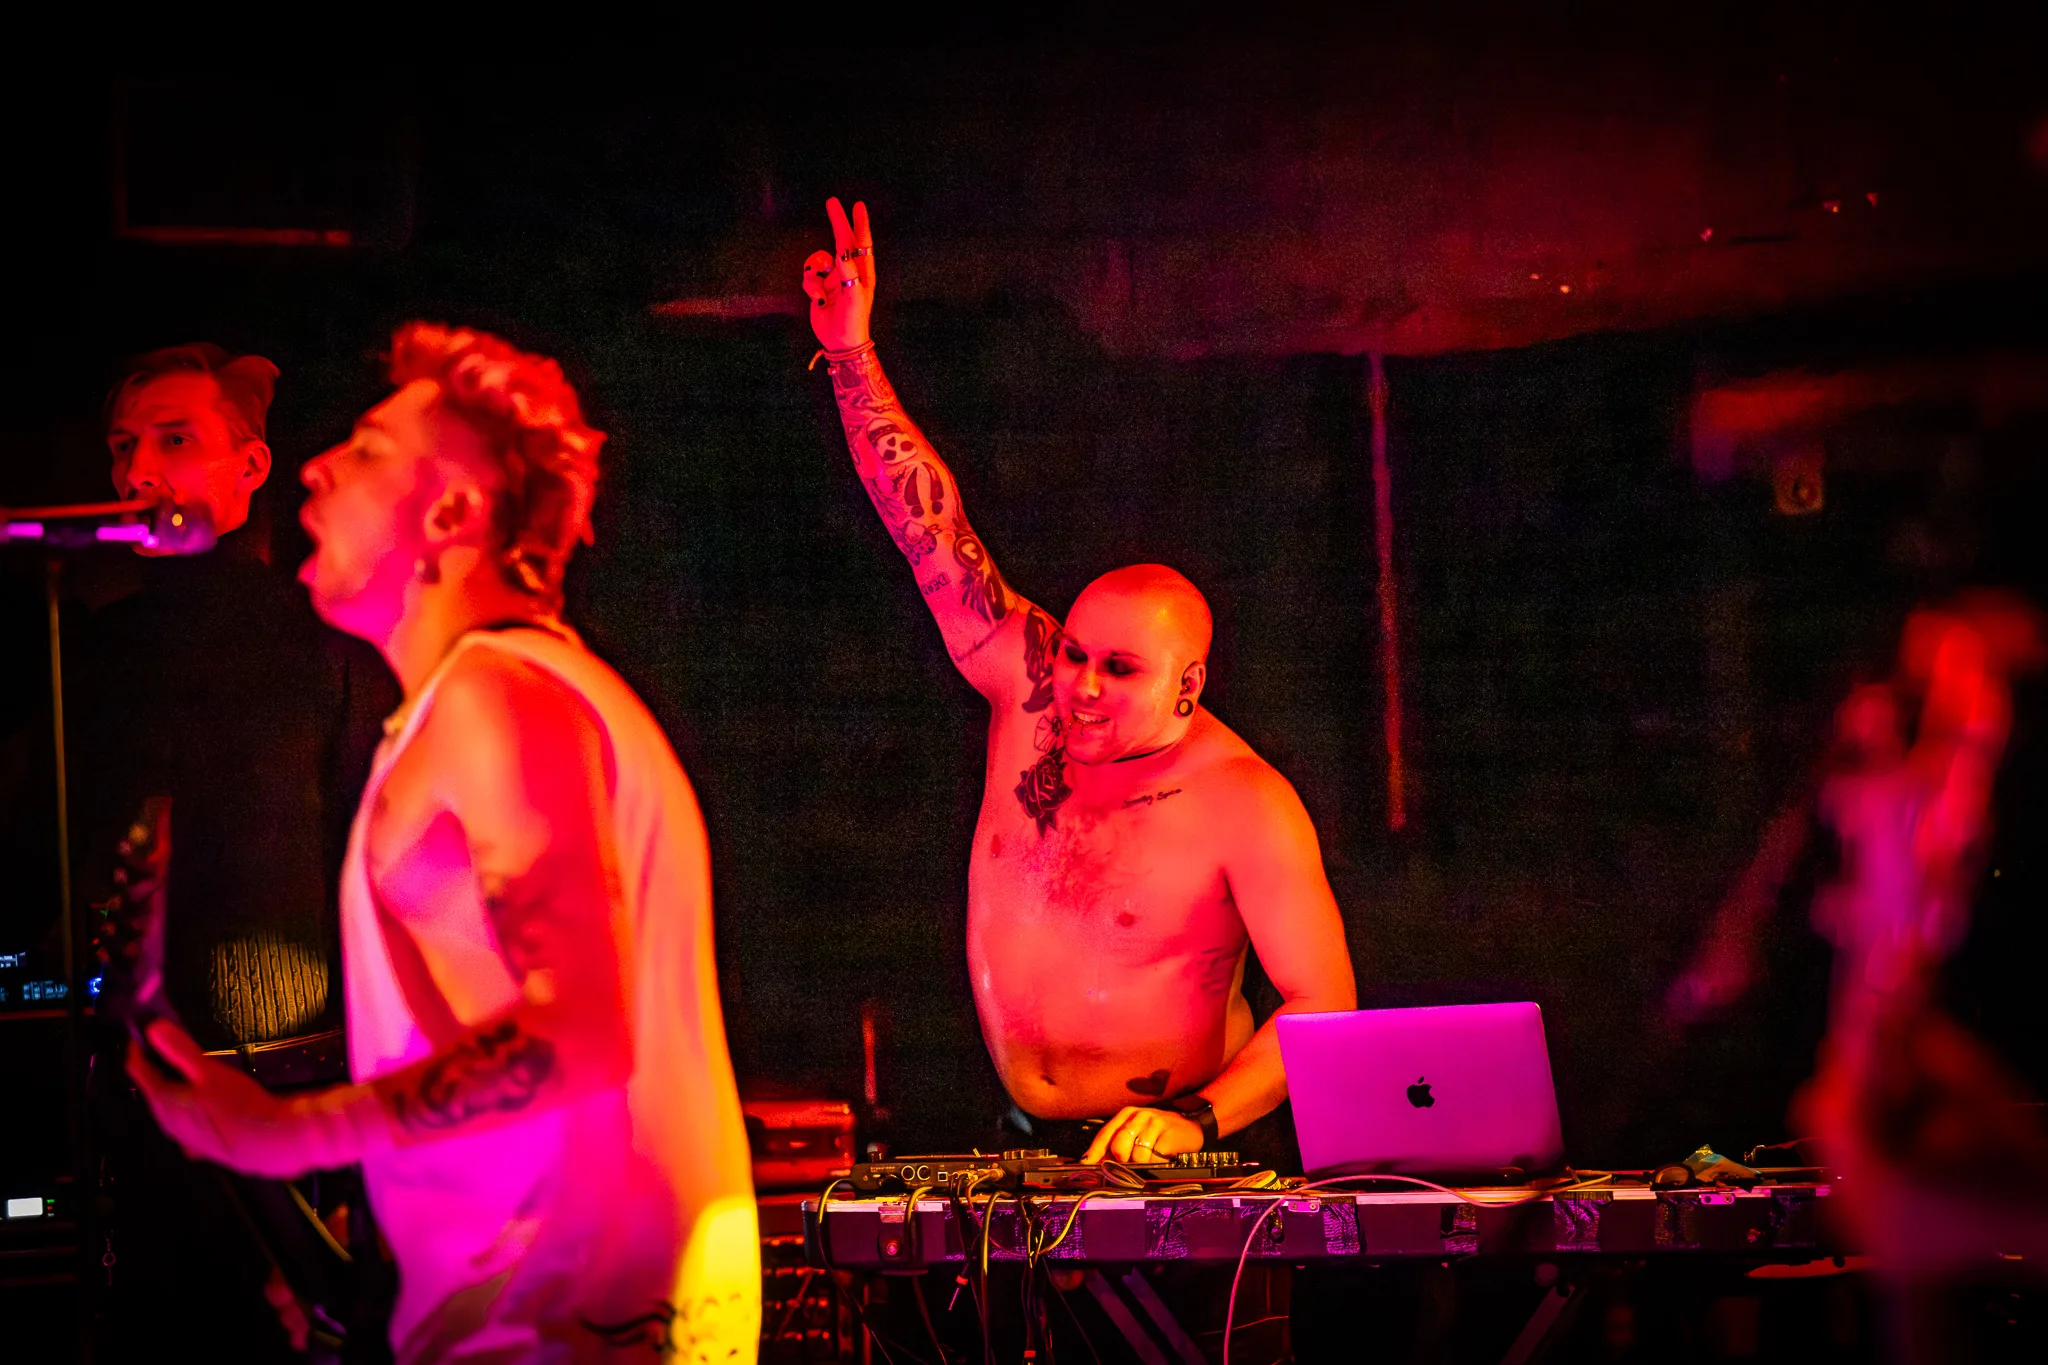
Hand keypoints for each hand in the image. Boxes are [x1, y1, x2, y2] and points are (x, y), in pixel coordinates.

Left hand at [127, 1018, 376, 1178]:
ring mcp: (184, 1135)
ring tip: (189, 1070)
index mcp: (163, 1102)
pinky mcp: (201, 1143)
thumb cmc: (238, 1107)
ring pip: (170, 1105)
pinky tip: (208, 1101)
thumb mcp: (209, 1071)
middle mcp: (168, 1121)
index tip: (143, 1034)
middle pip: (153, 1088)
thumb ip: (180, 1049)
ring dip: (174, 1086)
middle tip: (167, 1046)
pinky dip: (191, 1106)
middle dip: (157, 1067)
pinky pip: (187, 1119)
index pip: (139, 1071)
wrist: (268, 1142)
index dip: (138, 1049)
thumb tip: (154, 1028)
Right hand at [802, 197, 874, 352]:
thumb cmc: (853, 319)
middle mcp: (849, 272)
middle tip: (832, 202)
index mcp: (863, 273)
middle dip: (837, 223)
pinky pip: (809, 275)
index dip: (859, 223)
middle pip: (841, 241)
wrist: (840, 341)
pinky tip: (817, 299)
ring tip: (820, 292)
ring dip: (815, 271)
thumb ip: (848, 271)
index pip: (861, 242)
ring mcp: (834, 279)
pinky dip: (810, 285)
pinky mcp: (820, 287)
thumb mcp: (854, 295)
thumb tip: (842, 250)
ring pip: (819, 259)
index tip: (857, 205)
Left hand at [1080, 1106, 1204, 1164]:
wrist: (1189, 1126)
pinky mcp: (1168, 1133)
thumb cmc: (1158, 1133)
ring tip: (1151, 1158)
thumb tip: (1095, 1164)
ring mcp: (1154, 1123)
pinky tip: (1162, 1157)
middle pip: (1119, 1146)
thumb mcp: (1136, 1134)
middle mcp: (1138, 1116)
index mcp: (1126, 1115)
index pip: (1105, 1134)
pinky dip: (1156, 1164)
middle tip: (1130, 1163)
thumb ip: (1116, 1146)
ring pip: (1137, 1155)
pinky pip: (1155, 1159)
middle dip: (1122, 1160)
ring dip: (1142, 1164)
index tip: (1086, 1166)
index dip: (1094, 1152)